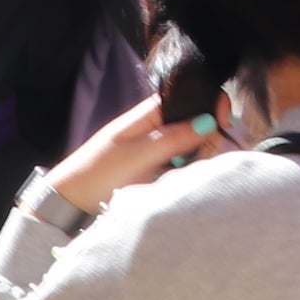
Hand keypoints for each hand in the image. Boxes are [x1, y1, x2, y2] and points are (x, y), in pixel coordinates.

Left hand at [44, 94, 225, 219]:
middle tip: (194, 160)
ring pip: (200, 148)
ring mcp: (165, 149)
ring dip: (201, 159)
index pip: (191, 98)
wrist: (73, 201)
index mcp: (151, 113)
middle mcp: (161, 127)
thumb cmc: (99, 171)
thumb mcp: (137, 154)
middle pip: (202, 125)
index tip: (226, 122)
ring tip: (182, 174)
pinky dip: (192, 174)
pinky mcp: (165, 170)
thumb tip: (209, 122)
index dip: (212, 106)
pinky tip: (182, 182)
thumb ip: (173, 139)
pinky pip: (190, 167)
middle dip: (209, 140)